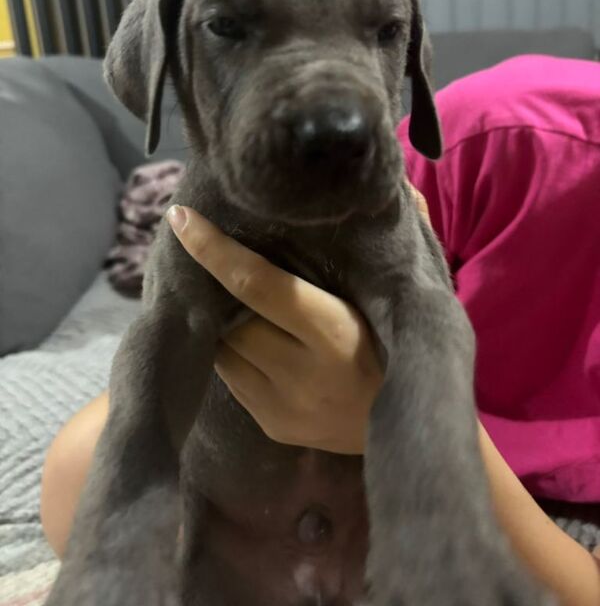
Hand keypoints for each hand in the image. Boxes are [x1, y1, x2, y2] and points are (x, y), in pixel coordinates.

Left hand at [166, 180, 429, 453]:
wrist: (407, 430)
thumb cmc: (404, 345)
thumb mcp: (406, 294)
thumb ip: (399, 240)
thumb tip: (398, 188)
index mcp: (336, 333)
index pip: (257, 284)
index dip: (213, 249)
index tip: (181, 218)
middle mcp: (303, 373)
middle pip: (231, 317)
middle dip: (214, 286)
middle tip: (207, 254)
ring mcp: (283, 405)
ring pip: (222, 348)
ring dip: (221, 320)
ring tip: (230, 298)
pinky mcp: (271, 425)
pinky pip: (230, 378)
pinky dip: (231, 351)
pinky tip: (249, 337)